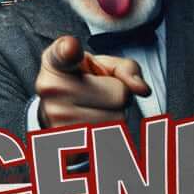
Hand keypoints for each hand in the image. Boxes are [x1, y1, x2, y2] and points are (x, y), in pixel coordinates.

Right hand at [33, 32, 150, 129]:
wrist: (54, 112)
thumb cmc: (81, 84)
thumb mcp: (101, 65)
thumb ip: (126, 68)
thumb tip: (142, 90)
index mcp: (57, 61)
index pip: (64, 54)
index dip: (69, 50)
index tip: (72, 48)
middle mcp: (52, 89)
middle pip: (118, 95)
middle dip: (118, 96)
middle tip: (97, 94)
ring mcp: (56, 118)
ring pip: (118, 120)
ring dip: (115, 116)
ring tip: (94, 109)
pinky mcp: (66, 144)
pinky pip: (111, 139)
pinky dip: (109, 134)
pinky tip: (91, 126)